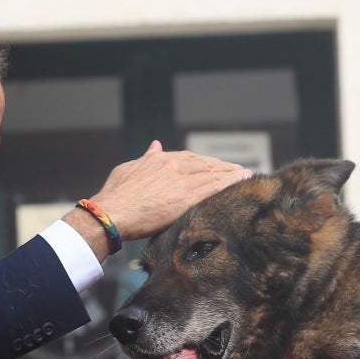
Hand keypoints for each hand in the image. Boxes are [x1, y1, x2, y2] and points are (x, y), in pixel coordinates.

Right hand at [86, 141, 250, 240]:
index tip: (218, 165)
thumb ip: (146, 158)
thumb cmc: (114, 196)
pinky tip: (241, 184)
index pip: (191, 159)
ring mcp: (182, 182)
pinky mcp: (187, 198)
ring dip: (232, 175)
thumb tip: (155, 145)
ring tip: (247, 176)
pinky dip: (229, 184)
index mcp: (160, 160)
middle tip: (240, 170)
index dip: (207, 162)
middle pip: (206, 165)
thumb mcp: (128, 169)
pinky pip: (214, 188)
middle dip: (224, 167)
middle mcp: (174, 166)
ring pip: (213, 175)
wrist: (112, 213)